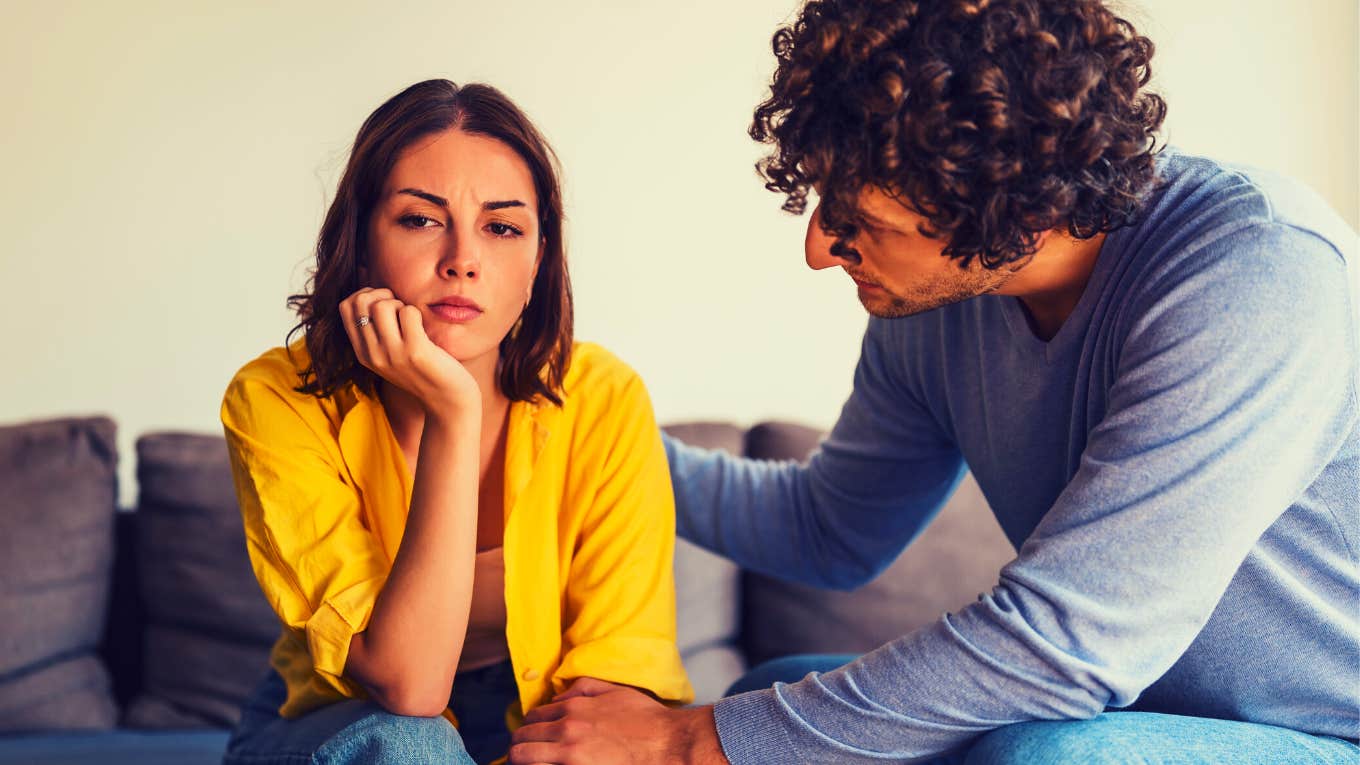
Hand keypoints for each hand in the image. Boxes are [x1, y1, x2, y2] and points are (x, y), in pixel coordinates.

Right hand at [339, 287, 478, 414]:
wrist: (447, 402)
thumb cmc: (423, 371)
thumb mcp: (390, 356)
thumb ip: (377, 332)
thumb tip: (372, 292)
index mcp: (363, 353)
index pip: (345, 307)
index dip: (365, 294)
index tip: (384, 302)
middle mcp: (372, 354)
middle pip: (360, 302)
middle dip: (382, 295)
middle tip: (400, 308)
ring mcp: (392, 354)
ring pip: (382, 305)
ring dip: (401, 304)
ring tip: (412, 320)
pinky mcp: (415, 352)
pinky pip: (409, 312)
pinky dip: (418, 313)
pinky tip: (424, 329)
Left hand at [508, 678, 728, 764]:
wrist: (667, 745)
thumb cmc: (647, 720)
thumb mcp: (615, 692)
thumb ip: (583, 688)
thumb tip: (558, 697)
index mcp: (573, 708)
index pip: (532, 718)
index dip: (529, 729)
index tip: (532, 737)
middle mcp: (566, 730)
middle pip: (521, 740)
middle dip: (520, 747)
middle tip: (524, 755)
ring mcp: (569, 756)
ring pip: (522, 758)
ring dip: (522, 760)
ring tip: (529, 763)